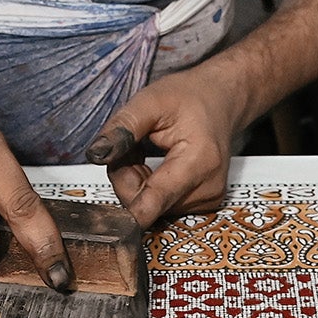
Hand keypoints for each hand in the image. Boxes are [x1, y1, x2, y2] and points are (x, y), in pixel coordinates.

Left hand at [86, 66, 244, 228]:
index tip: (110, 219)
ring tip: (148, 153)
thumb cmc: (191, 98)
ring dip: (138, 183)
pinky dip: (149, 188)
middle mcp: (208, 188)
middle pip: (145, 204)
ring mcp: (207, 200)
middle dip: (128, 179)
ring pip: (149, 207)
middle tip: (133, 148)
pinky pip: (159, 206)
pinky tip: (157, 166)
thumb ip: (122, 127)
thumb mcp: (151, 101)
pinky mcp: (202, 205)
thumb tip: (96, 153)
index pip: (154, 201)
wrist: (221, 100)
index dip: (127, 210)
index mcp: (199, 161)